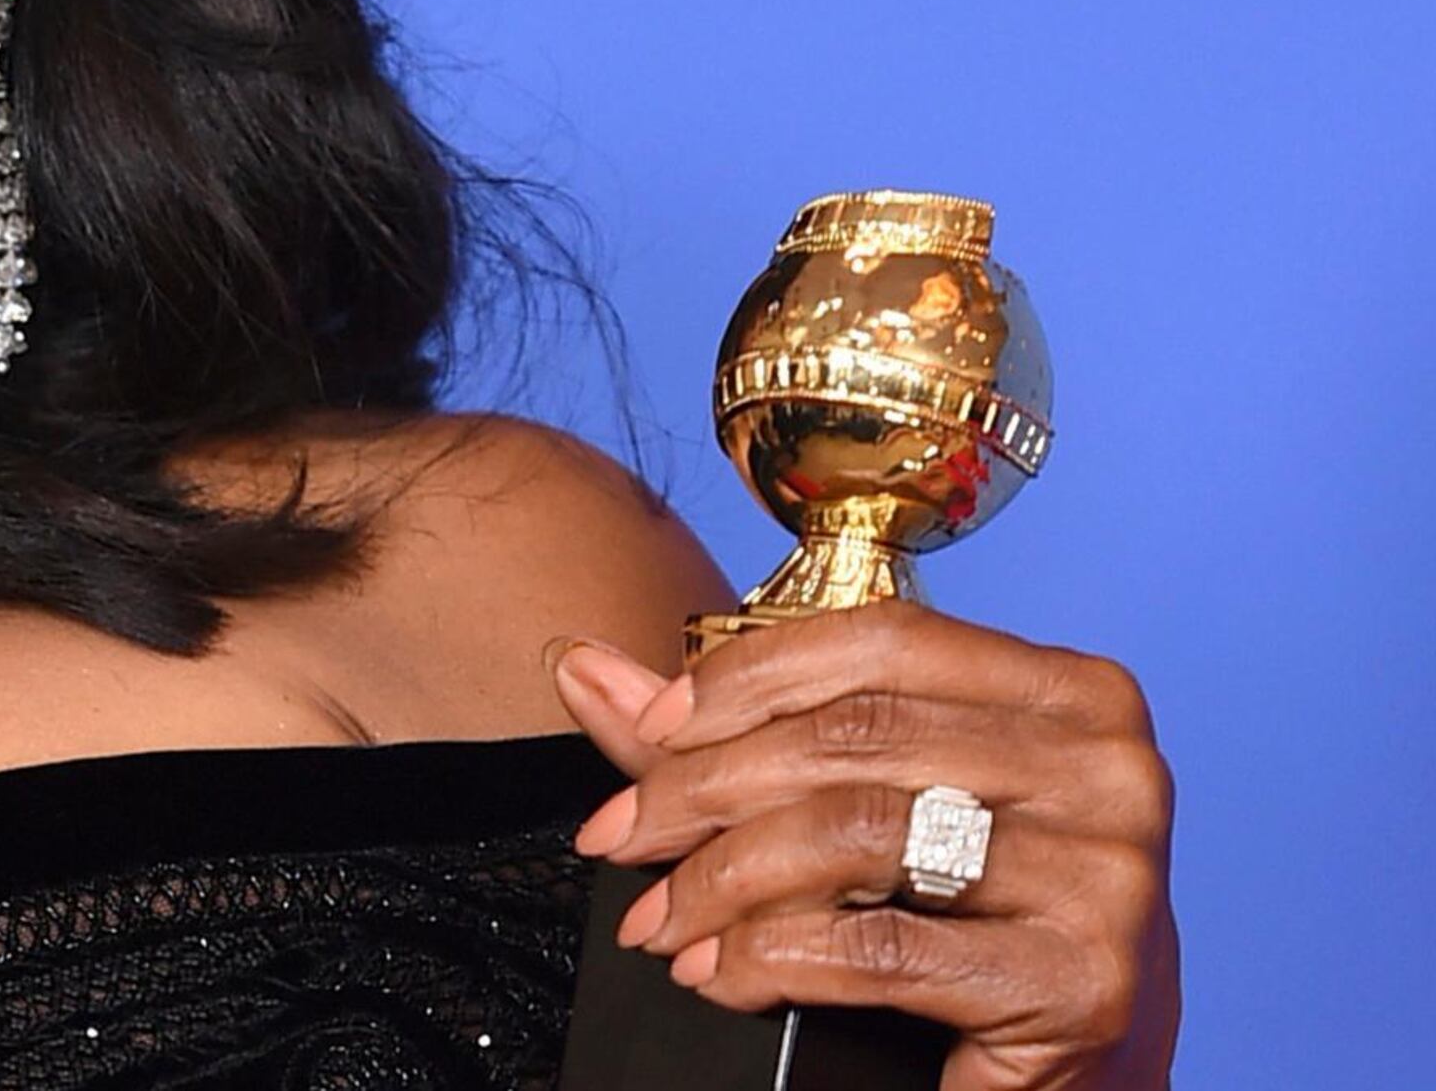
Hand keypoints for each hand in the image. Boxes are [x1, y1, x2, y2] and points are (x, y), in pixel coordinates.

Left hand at [552, 603, 1179, 1090]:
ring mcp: (1107, 876)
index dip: (741, 679)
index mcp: (1071, 695)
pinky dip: (771, 958)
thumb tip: (580, 665)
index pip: (879, 642)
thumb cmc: (975, 926)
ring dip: (722, 882)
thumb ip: (730, 737)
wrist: (1088, 1078)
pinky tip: (721, 975)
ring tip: (662, 923)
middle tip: (619, 840)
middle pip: (852, 740)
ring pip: (854, 835)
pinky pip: (879, 950)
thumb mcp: (870, 809)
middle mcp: (1109, 769)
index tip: (644, 732)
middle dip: (702, 791)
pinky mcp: (1082, 984)